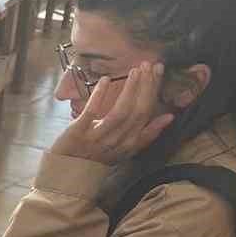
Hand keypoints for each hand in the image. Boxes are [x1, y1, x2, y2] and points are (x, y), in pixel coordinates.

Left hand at [51, 62, 173, 164]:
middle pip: (137, 112)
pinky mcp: (78, 133)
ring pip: (120, 113)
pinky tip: (105, 79)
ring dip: (130, 89)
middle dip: (146, 87)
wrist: (66, 172)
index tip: (158, 70)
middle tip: (149, 64)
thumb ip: (147, 133)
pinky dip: (99, 96)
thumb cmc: (97, 156)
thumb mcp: (124, 148)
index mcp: (129, 144)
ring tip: (135, 70)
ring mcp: (97, 138)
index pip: (147, 115)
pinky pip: (91, 113)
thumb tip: (169, 116)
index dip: (154, 91)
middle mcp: (117, 142)